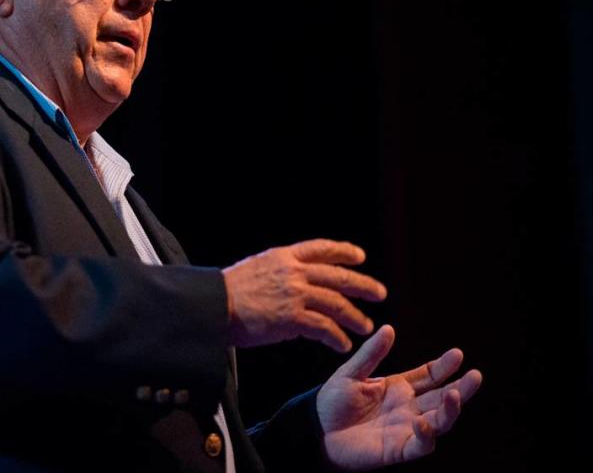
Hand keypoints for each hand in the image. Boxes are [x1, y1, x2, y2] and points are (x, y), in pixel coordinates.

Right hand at [222, 239, 386, 350]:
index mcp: (283, 256)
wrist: (212, 306)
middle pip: (338, 275)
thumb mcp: (256, 268)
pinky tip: (342, 344)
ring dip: (354, 316)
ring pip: (336, 303)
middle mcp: (293, 272)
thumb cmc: (227, 292)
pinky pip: (324, 328)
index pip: (321, 248)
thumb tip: (297, 283)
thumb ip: (279, 272)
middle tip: (379, 292)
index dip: (343, 251)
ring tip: (365, 326)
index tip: (359, 257)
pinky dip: (337, 337)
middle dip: (362, 284)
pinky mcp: (292, 318)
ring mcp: (294, 294)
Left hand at [318, 325, 482, 469]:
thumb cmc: (332, 402)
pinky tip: (422, 423)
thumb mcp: (351, 373)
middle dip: (461, 389)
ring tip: (455, 396)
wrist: (316, 430)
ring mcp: (405, 429)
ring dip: (450, 411)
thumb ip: (371, 354)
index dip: (444, 366)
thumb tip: (389, 328)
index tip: (458, 354)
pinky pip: (421, 445)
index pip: (429, 376)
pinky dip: (426, 436)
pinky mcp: (398, 449)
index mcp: (398, 388)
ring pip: (439, 422)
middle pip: (442, 398)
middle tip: (476, 376)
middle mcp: (407, 408)